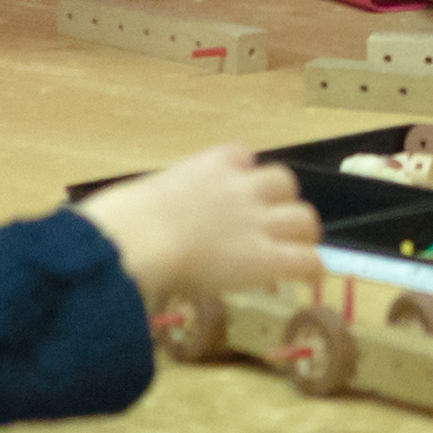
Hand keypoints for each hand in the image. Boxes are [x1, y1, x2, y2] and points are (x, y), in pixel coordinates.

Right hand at [74, 143, 321, 305]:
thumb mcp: (141, 195)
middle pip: (283, 181)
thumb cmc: (122, 218)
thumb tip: (131, 217)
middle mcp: (240, 186)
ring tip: (290, 250)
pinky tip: (304, 277)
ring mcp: (257, 221)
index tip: (236, 193)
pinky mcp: (266, 257)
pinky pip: (307, 259)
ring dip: (299, 233)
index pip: (242, 155)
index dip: (244, 176)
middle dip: (280, 202)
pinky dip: (310, 267)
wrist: (137, 238)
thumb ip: (155, 201)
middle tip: (268, 225)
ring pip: (304, 217)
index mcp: (208, 165)